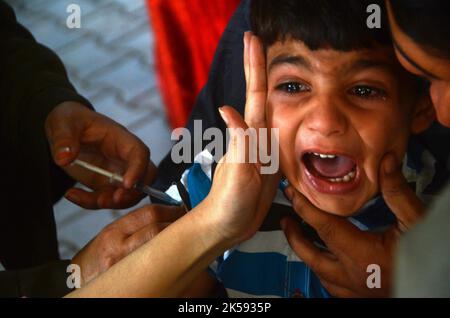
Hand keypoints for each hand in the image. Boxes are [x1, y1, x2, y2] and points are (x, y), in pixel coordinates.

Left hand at [45, 101, 155, 208]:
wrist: (63, 130)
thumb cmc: (71, 120)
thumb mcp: (63, 123)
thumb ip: (63, 139)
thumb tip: (64, 158)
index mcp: (121, 139)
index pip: (139, 153)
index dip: (138, 170)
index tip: (126, 185)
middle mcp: (124, 158)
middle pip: (144, 178)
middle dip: (133, 193)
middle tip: (112, 199)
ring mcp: (117, 173)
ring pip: (127, 194)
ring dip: (112, 203)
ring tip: (87, 199)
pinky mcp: (105, 185)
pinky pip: (106, 199)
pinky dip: (91, 203)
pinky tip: (72, 194)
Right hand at [72, 204, 184, 284]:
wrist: (77, 281)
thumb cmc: (96, 258)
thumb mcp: (110, 234)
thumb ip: (135, 224)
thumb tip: (165, 215)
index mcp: (114, 232)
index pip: (149, 214)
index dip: (170, 209)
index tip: (181, 209)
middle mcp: (119, 248)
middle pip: (156, 229)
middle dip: (177, 223)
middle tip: (189, 222)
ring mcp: (125, 266)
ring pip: (159, 246)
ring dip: (177, 240)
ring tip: (186, 237)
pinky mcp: (133, 280)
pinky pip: (157, 267)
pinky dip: (171, 259)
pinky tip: (177, 256)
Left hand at [196, 32, 280, 245]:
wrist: (225, 226)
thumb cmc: (227, 201)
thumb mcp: (236, 173)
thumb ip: (239, 144)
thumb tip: (229, 110)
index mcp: (249, 136)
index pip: (254, 95)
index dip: (254, 68)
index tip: (252, 41)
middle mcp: (255, 138)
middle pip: (260, 97)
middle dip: (257, 69)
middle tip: (255, 40)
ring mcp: (260, 151)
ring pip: (268, 113)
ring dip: (268, 89)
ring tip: (266, 68)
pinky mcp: (266, 165)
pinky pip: (274, 138)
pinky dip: (275, 122)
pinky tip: (274, 116)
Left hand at [281, 153, 424, 296]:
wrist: (439, 287)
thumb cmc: (431, 258)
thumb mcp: (416, 222)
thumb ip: (398, 193)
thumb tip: (386, 163)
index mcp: (363, 254)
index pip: (324, 226)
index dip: (304, 207)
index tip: (292, 193)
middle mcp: (353, 275)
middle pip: (311, 254)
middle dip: (294, 235)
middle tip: (285, 219)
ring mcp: (355, 291)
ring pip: (319, 273)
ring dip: (306, 254)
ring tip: (298, 238)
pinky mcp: (360, 298)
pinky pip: (332, 287)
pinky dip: (322, 271)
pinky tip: (324, 265)